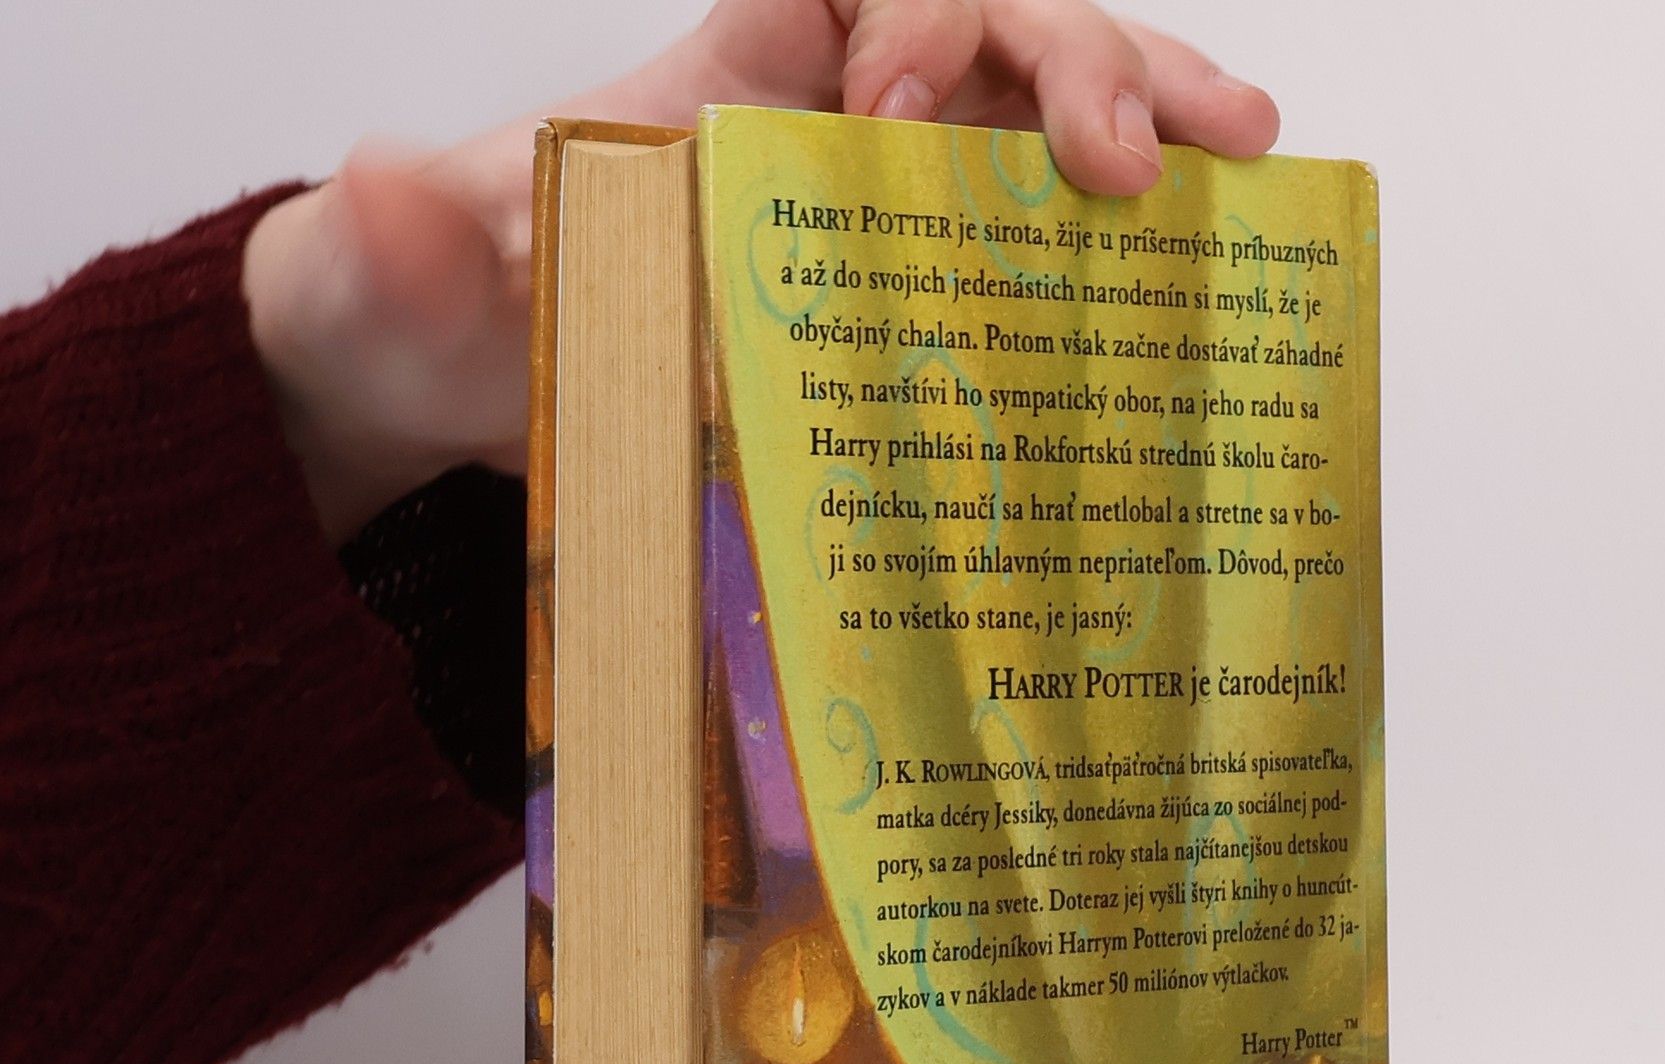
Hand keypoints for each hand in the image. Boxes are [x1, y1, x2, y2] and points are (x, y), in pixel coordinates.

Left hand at [242, 0, 1278, 542]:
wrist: (476, 392)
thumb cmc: (450, 321)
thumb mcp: (403, 285)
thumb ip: (405, 241)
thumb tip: (390, 187)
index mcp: (721, 74)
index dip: (917, 12)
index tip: (901, 108)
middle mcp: (822, 108)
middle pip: (984, 22)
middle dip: (1071, 63)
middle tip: (1131, 159)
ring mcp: (883, 190)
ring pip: (1036, 106)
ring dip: (1141, 111)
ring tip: (1241, 151)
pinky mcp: (913, 279)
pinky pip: (1034, 226)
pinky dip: (1122, 233)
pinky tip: (1200, 253)